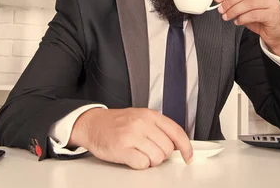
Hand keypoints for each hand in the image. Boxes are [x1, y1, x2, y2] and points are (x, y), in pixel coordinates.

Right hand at [68, 108, 192, 169]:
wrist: (92, 124)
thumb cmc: (116, 123)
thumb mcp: (140, 117)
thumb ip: (158, 127)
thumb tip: (176, 144)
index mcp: (149, 115)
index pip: (176, 131)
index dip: (186, 147)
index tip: (188, 156)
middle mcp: (141, 123)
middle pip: (167, 148)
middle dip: (161, 154)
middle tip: (149, 151)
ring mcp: (131, 135)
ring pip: (156, 158)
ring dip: (150, 161)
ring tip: (139, 153)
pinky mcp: (121, 149)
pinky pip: (142, 164)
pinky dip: (139, 165)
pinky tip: (132, 157)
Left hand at [215, 0, 279, 59]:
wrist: (274, 32)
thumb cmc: (260, 19)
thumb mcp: (245, 8)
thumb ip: (235, 2)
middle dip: (229, 1)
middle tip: (221, 9)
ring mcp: (272, 3)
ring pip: (249, 3)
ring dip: (234, 10)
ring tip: (227, 16)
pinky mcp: (273, 14)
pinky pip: (254, 14)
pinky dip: (243, 18)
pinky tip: (237, 21)